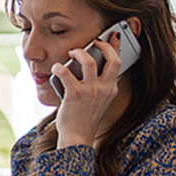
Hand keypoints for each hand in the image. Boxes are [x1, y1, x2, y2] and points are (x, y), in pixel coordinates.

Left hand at [53, 32, 122, 148]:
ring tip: (73, 53)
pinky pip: (66, 72)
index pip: (118, 63)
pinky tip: (57, 68)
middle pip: (112, 58)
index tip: (113, 37)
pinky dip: (59, 67)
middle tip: (94, 42)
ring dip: (79, 52)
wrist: (78, 138)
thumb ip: (102, 88)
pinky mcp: (75, 94)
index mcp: (111, 90)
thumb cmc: (85, 121)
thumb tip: (94, 70)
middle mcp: (104, 89)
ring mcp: (91, 91)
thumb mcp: (100, 103)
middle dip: (103, 45)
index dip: (116, 47)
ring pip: (89, 61)